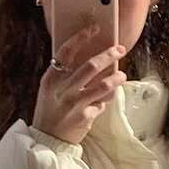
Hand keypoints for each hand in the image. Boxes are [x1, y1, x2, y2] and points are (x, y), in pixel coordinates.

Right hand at [32, 24, 126, 145]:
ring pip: (104, 85)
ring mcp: (75, 104)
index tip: (94, 28)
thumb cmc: (49, 112)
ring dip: (116, 78)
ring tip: (121, 76)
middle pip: (91, 65)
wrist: (47, 140)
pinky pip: (103, 103)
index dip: (81, 37)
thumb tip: (90, 60)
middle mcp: (63, 89)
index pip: (66, 51)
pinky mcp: (85, 116)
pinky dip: (107, 99)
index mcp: (51, 79)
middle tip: (119, 50)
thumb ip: (64, 75)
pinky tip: (108, 97)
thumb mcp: (50, 90)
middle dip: (109, 55)